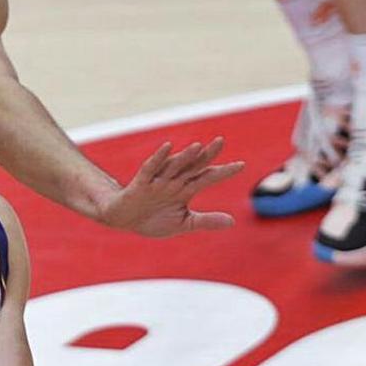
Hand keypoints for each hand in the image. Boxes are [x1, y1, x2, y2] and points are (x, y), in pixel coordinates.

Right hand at [99, 137, 244, 237]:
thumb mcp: (183, 223)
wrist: (124, 221)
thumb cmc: (153, 219)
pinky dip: (159, 158)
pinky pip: (150, 168)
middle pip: (193, 165)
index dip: (223, 171)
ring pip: (174, 166)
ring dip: (185, 156)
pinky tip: (167, 147)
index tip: (241, 165)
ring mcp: (158, 181)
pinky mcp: (141, 183)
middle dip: (206, 154)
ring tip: (198, 147)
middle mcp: (174, 181)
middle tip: (221, 141)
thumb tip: (232, 221)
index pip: (207, 177)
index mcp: (185, 190)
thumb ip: (206, 221)